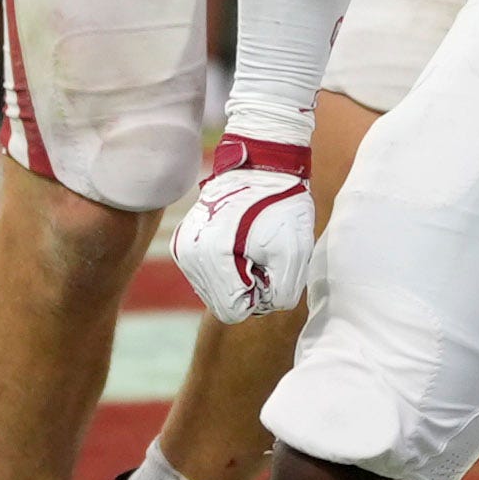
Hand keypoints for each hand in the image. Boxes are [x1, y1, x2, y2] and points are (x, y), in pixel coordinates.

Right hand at [174, 137, 317, 323]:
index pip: (233, 311)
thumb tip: (264, 305)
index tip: (270, 267)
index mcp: (212, 258)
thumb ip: (283, 291)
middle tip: (264, 258)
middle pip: (221, 303)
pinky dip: (226, 266)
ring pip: (213, 291)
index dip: (258, 296)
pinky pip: (207, 274)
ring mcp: (183, 249)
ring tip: (252, 247)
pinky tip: (240, 244)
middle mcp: (188, 256)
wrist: (260, 168)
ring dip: (237, 277)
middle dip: (248, 287)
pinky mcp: (184, 243)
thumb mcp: (296, 251)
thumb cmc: (281, 207)